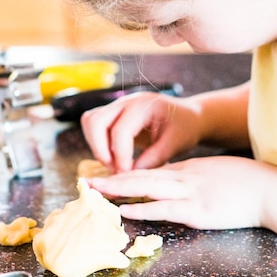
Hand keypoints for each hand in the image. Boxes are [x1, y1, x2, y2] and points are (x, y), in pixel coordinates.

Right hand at [80, 92, 202, 172]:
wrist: (187, 117)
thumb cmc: (184, 128)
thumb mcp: (175, 144)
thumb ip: (153, 159)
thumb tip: (129, 176)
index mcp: (144, 105)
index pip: (120, 130)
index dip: (120, 156)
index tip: (126, 174)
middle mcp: (126, 101)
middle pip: (96, 121)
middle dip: (101, 149)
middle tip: (115, 169)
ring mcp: (117, 105)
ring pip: (90, 121)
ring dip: (96, 145)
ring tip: (114, 164)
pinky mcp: (112, 113)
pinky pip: (93, 124)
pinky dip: (97, 142)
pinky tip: (114, 157)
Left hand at [87, 156, 268, 229]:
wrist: (271, 190)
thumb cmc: (246, 182)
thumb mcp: (214, 171)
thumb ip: (192, 176)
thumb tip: (172, 180)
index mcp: (188, 168)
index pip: (149, 171)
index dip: (125, 174)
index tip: (106, 176)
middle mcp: (184, 177)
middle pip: (141, 175)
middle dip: (112, 178)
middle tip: (89, 181)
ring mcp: (190, 193)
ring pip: (146, 188)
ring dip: (119, 190)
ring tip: (97, 191)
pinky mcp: (198, 210)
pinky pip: (164, 209)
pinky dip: (142, 209)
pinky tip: (126, 210)